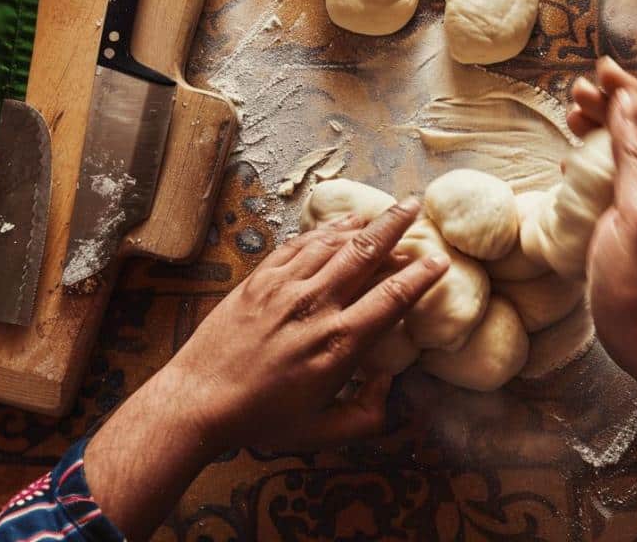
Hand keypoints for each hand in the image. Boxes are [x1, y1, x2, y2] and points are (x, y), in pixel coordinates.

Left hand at [156, 199, 448, 451]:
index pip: (392, 299)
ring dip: (364, 222)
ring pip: (333, 242)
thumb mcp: (321, 432)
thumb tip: (390, 384)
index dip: (421, 276)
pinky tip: (340, 223)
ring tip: (386, 208)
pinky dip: (324, 231)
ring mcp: (285, 288)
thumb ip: (366, 414)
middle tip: (416, 204)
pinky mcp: (259, 280)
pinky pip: (299, 245)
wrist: (197, 400)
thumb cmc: (261, 419)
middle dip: (396, 226)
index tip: (440, 260)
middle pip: (365, 253)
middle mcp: (315, 307)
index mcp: (338, 345)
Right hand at [567, 58, 636, 376]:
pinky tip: (574, 166)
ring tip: (573, 118)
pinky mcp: (636, 230)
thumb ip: (635, 155)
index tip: (599, 70)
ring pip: (631, 153)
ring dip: (602, 130)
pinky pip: (619, 181)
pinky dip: (596, 162)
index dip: (630, 89)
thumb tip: (627, 103)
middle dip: (613, 105)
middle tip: (576, 94)